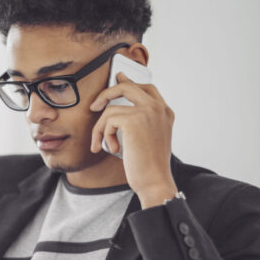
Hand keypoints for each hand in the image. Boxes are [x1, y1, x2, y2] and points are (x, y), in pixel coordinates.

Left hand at [89, 72, 177, 207]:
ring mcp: (148, 112)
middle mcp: (158, 108)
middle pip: (127, 87)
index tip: (117, 78)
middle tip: (94, 106)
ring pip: (110, 109)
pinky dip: (103, 135)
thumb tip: (119, 106)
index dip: (128, 82)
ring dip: (101, 129)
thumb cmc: (148, 164)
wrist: (154, 180)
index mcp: (165, 112)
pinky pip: (107, 120)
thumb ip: (138, 119)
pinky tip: (112, 148)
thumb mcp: (147, 137)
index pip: (146, 88)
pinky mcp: (134, 120)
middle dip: (106, 94)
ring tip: (104, 144)